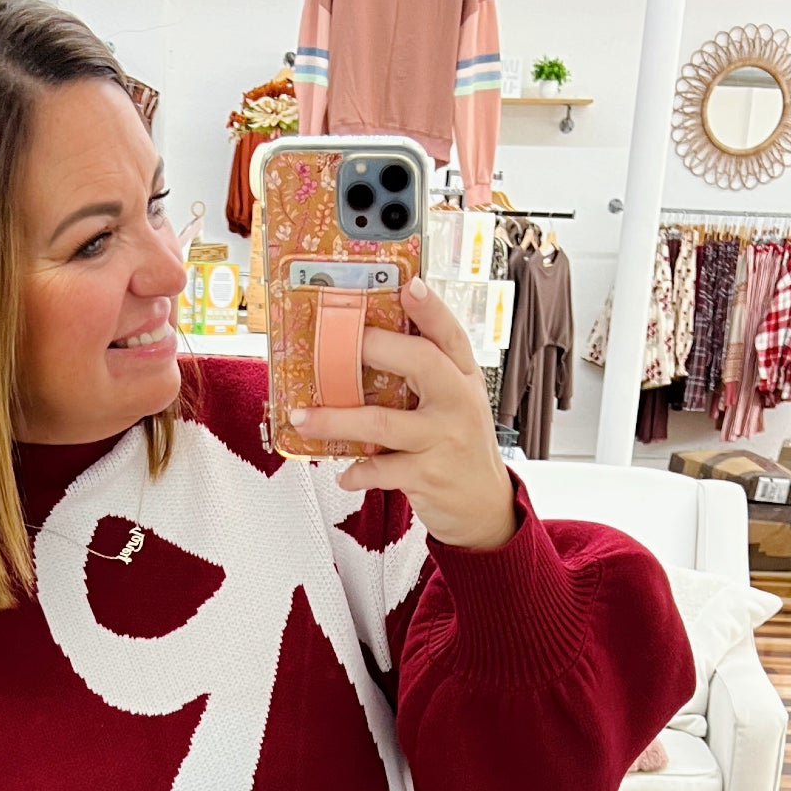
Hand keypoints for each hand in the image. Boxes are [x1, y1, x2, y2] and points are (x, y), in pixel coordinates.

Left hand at [290, 275, 517, 551]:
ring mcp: (443, 440)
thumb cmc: (460, 449)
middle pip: (420, 362)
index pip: (449, 335)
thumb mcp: (455, 405)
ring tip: (305, 418)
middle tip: (337, 343)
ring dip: (337, 420)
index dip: (430, 308)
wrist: (485, 505)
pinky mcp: (428, 476)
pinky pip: (380, 470)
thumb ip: (427, 380)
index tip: (408, 285)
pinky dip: (356, 471)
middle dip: (376, 347)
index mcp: (463, 379)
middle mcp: (458, 404)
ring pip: (383, 422)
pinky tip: (344, 471)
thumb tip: (372, 352)